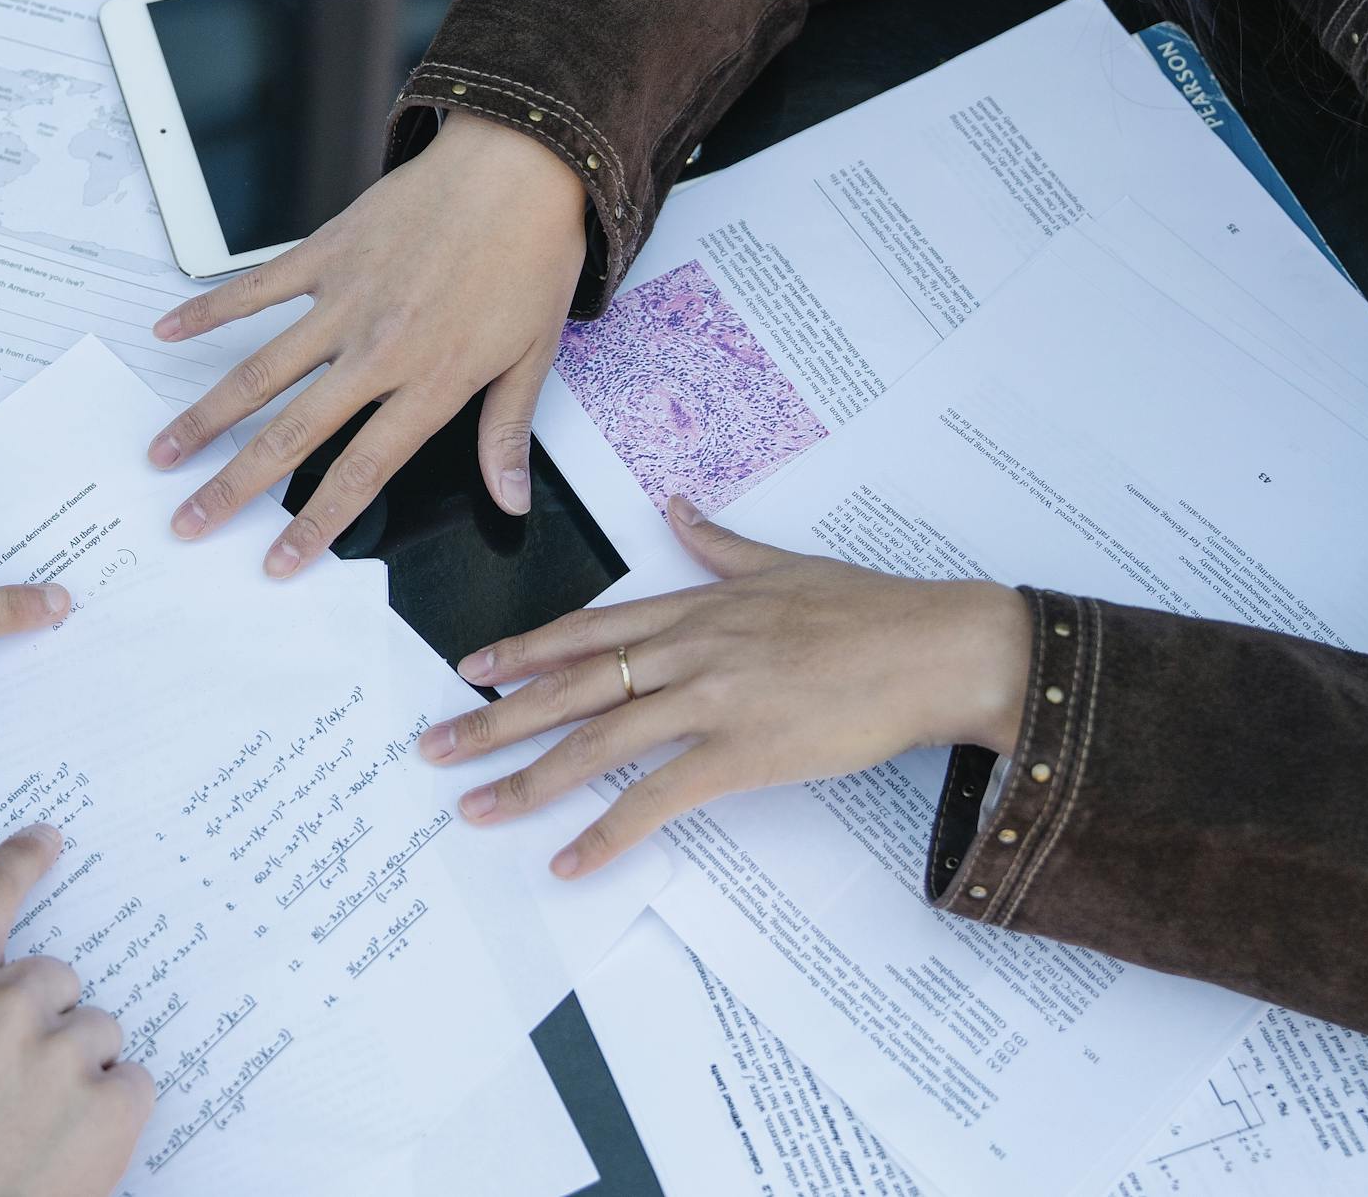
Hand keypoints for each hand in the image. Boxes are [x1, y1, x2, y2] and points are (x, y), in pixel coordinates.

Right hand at [0, 825, 152, 1196]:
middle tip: (17, 1084)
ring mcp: (62, 1052)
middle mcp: (6, 1005)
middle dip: (45, 1021)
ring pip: (98, 1031)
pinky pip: (132, 1081)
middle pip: (56, 979)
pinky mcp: (109, 1103)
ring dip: (79, 1068)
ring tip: (39, 1127)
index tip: (46, 839)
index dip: (19, 861)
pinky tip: (72, 1145)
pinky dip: (111, 1111)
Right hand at [146, 112, 586, 576]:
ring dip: (206, 418)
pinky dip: (208, 310)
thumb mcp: (532, 354)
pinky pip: (255, 288)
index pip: (362, 470)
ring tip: (163, 453)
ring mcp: (344, 300)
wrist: (518, 164)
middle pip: (291, 434)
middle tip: (189, 522)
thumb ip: (506, 432)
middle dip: (235, 486)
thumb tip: (508, 499)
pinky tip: (167, 331)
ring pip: (259, 372)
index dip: (316, 522)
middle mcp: (376, 348)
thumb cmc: (529, 255)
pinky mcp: (326, 252)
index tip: (279, 560)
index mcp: (429, 381)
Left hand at [418, 498, 1031, 877]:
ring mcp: (710, 700)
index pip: (586, 630)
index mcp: (693, 608)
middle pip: (570, 687)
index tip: (467, 667)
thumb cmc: (868, 610)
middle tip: (433, 748)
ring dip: (529, 780)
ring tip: (475, 808)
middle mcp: (687, 650)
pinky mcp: (742, 752)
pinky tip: (568, 861)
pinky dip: (608, 833)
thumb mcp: (783, 564)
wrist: (934, 647)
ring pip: (597, 743)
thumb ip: (719, 544)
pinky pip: (658, 800)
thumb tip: (678, 507)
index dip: (522, 650)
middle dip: (494, 718)